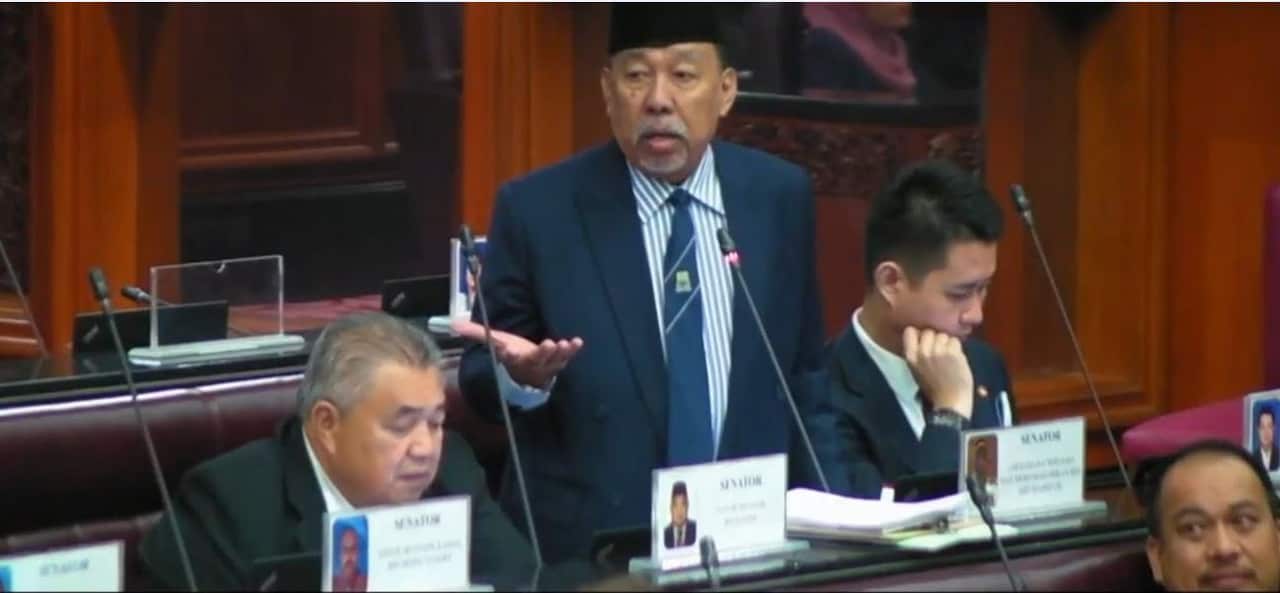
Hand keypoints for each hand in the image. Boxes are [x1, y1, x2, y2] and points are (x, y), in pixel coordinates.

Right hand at [452, 319, 583, 387]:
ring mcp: (546, 364)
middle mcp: (530, 362)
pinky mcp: (558, 361)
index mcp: (513, 358)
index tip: (508, 350)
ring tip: (564, 344)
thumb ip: (477, 333)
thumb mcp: (495, 341)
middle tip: (547, 345)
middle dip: (542, 353)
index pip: (510, 356)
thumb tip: (453, 324)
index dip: (509, 354)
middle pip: (536, 359)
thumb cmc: (511, 352)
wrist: (527, 372)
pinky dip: (572, 350)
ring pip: (553, 360)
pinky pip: (566, 357)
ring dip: (559, 352)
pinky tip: (577, 341)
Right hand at [902, 326, 973, 418]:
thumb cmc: (934, 389)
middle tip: (939, 352)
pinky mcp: (953, 353)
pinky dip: (957, 349)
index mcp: (911, 357)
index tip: (924, 341)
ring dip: (948, 344)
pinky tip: (956, 360)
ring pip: (944, 335)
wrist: (950, 402)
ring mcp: (938, 351)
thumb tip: (925, 337)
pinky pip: (955, 341)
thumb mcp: (917, 370)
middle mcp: (923, 351)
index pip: (910, 331)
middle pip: (929, 331)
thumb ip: (919, 353)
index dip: (919, 334)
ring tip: (949, 357)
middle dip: (935, 339)